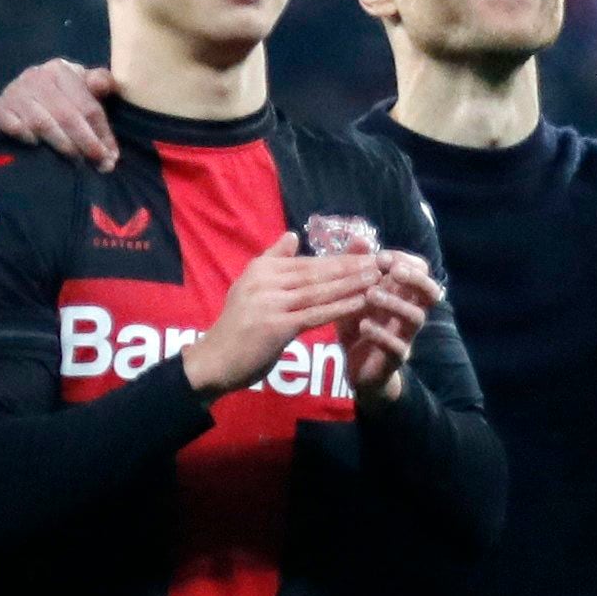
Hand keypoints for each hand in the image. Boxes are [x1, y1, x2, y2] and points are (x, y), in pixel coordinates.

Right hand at [0, 61, 122, 170]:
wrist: (14, 101)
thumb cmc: (57, 97)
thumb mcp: (80, 87)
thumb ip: (99, 84)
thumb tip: (103, 85)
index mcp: (60, 69)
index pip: (88, 105)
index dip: (102, 133)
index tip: (112, 157)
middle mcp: (36, 77)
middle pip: (67, 115)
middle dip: (86, 143)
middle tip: (99, 165)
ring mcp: (15, 93)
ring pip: (43, 124)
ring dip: (62, 145)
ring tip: (76, 162)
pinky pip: (15, 127)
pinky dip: (28, 139)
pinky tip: (38, 149)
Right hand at [181, 239, 375, 397]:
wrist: (214, 360)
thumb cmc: (236, 327)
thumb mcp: (249, 286)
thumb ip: (272, 259)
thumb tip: (292, 235)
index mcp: (262, 269)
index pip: (309, 262)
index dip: (340, 258)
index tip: (367, 254)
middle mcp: (266, 281)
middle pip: (317, 272)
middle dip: (352, 266)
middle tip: (382, 260)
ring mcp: (271, 302)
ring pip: (319, 290)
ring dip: (351, 283)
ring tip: (377, 277)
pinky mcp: (277, 326)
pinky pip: (315, 314)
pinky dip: (340, 307)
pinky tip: (361, 302)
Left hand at [346, 251, 437, 401]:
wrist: (355, 369)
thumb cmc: (357, 324)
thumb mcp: (352, 293)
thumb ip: (356, 266)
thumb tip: (361, 238)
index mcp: (404, 294)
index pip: (421, 271)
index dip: (405, 261)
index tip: (381, 256)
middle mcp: (411, 313)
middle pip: (431, 292)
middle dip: (414, 279)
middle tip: (391, 271)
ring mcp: (405, 337)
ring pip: (416, 318)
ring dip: (395, 303)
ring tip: (370, 295)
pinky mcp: (395, 359)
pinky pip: (398, 347)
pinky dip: (381, 335)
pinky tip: (363, 326)